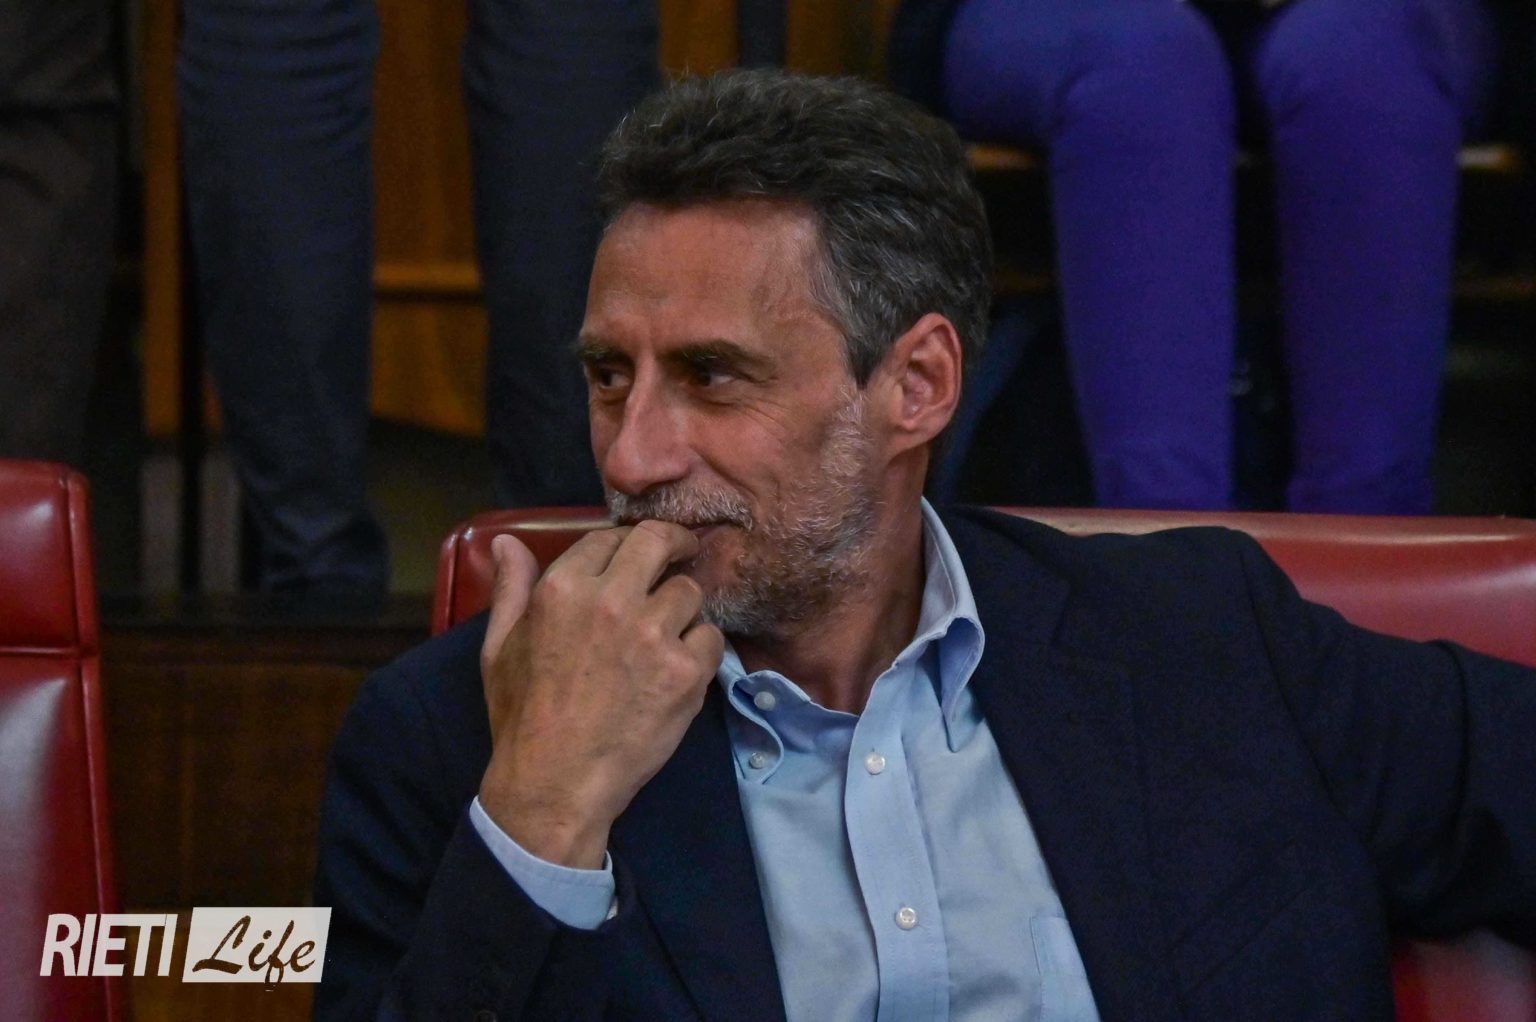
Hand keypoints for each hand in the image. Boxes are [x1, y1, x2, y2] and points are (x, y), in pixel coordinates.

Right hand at [478, 521, 724, 868]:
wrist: (555, 782)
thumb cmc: (523, 716)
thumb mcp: (499, 647)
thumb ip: (511, 589)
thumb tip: (507, 541)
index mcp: (563, 588)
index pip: (608, 536)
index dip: (626, 542)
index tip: (638, 556)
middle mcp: (611, 600)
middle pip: (659, 541)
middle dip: (673, 543)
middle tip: (682, 556)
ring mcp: (652, 634)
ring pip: (690, 591)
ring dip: (683, 609)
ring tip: (669, 635)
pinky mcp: (685, 670)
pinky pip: (711, 636)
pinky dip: (701, 650)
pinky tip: (680, 670)